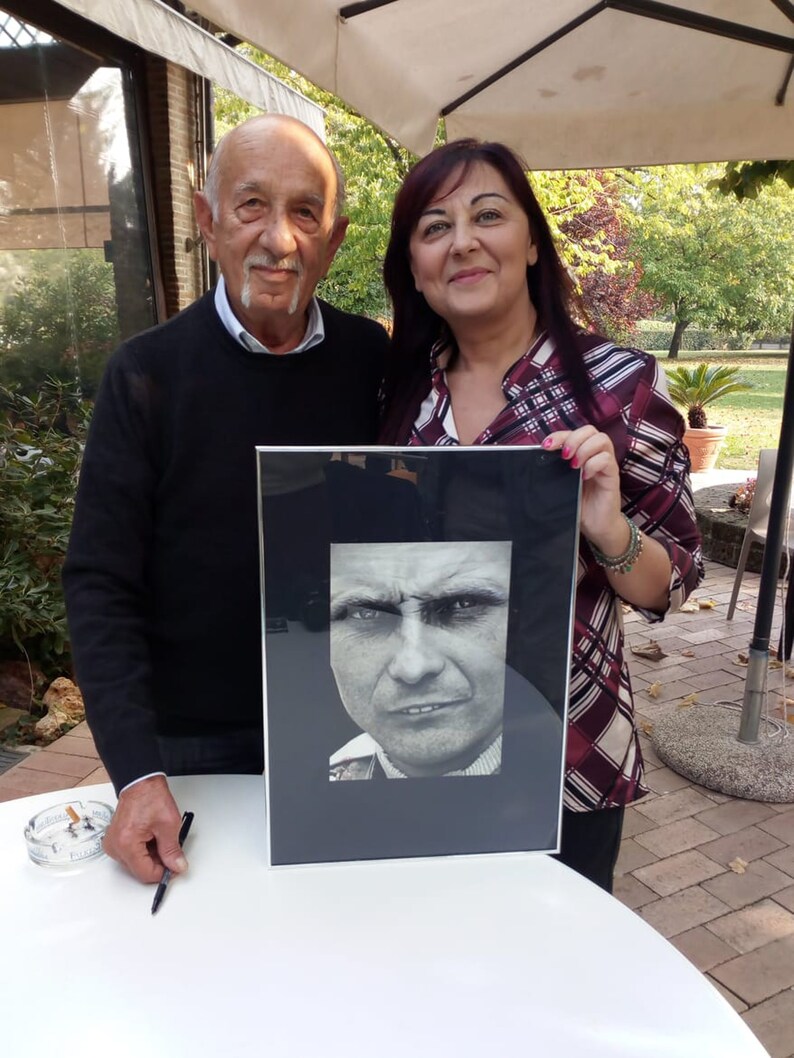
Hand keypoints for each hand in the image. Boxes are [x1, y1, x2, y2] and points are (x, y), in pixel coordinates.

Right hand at [103, 775, 186, 883]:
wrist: (141, 783)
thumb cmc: (151, 797)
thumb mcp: (169, 825)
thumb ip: (172, 850)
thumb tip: (177, 866)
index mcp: (126, 843)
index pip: (145, 873)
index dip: (163, 873)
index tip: (175, 868)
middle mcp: (115, 846)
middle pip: (139, 869)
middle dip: (157, 863)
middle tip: (171, 850)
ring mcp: (113, 844)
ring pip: (135, 864)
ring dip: (151, 857)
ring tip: (160, 838)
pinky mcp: (115, 841)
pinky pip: (130, 855)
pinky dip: (143, 851)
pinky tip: (152, 838)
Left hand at [542, 427, 625, 552]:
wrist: (596, 526)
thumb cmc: (579, 504)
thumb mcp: (561, 485)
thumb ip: (553, 472)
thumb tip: (534, 462)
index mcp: (580, 453)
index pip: (572, 433)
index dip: (559, 435)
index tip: (546, 445)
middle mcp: (594, 455)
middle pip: (590, 430)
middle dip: (574, 438)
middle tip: (564, 455)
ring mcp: (605, 464)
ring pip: (602, 439)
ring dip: (585, 448)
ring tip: (574, 465)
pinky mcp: (613, 476)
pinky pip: (607, 459)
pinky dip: (594, 464)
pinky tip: (584, 476)